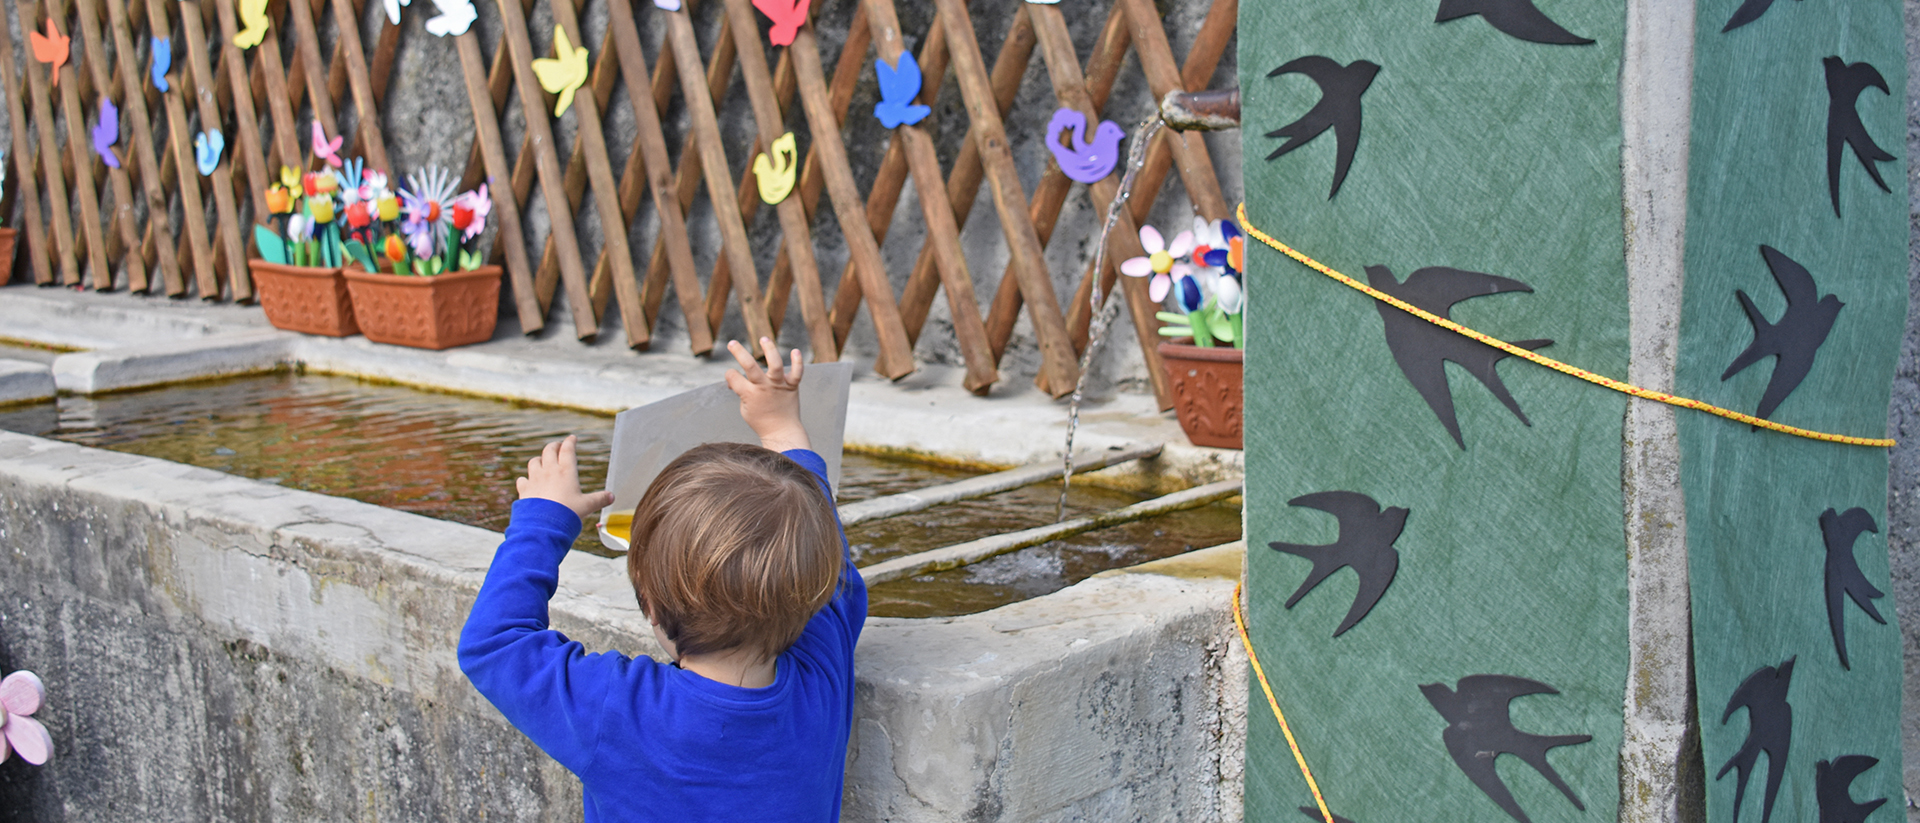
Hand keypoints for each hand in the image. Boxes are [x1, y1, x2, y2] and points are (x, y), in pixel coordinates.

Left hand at [515, 435, 614, 521]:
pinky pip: (522, 479)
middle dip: (554, 446)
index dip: (570, 442)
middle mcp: (549, 471)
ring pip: (534, 462)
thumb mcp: (587, 506)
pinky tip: (527, 481)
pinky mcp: (524, 490)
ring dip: (538, 459)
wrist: (545, 524)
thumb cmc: (567, 513)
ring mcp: (535, 479)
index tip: (572, 438)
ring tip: (542, 461)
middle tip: (557, 446)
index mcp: (566, 471)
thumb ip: (599, 499)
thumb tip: (612, 497)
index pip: (567, 450)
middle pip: (549, 451)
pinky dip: (525, 479)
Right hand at [724, 337, 809, 452]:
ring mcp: (779, 386)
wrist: (782, 433)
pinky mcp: (792, 387)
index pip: (733, 377)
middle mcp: (764, 387)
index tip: (732, 377)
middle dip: (739, 352)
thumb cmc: (761, 421)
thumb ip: (740, 392)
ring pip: (775, 364)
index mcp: (750, 394)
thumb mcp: (744, 409)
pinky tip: (795, 351)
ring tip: (764, 338)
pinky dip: (797, 362)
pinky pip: (797, 373)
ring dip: (769, 350)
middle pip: (750, 366)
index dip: (729, 375)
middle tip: (732, 343)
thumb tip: (732, 380)